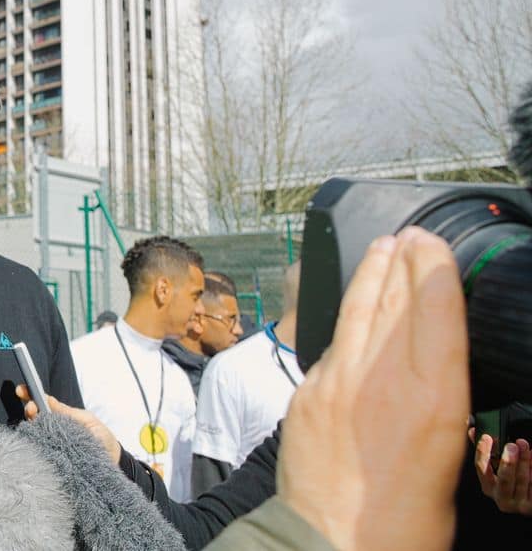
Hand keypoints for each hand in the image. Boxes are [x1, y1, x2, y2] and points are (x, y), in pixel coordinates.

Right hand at [15, 384, 121, 463]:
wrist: (113, 460)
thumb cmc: (102, 438)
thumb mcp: (87, 420)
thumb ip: (68, 412)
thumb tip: (48, 401)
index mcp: (61, 417)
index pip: (43, 404)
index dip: (31, 396)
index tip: (21, 391)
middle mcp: (54, 429)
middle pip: (35, 418)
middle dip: (30, 410)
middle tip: (31, 409)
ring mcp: (52, 444)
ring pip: (35, 433)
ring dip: (32, 425)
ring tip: (34, 420)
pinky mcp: (54, 459)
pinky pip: (42, 451)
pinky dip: (36, 445)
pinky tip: (37, 441)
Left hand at [277, 228, 467, 550]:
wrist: (329, 547)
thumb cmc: (403, 523)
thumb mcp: (449, 459)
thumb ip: (439, 405)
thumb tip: (433, 373)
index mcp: (432, 398)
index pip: (436, 310)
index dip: (434, 268)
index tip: (432, 242)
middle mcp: (383, 379)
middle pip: (396, 301)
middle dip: (403, 261)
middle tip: (409, 236)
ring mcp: (337, 381)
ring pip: (357, 311)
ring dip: (370, 275)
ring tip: (382, 249)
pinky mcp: (306, 393)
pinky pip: (331, 344)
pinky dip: (346, 318)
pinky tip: (353, 308)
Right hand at [472, 430, 531, 514]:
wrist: (528, 502)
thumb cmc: (510, 483)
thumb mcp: (497, 470)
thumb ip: (486, 451)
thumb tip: (472, 430)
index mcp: (489, 488)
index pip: (482, 469)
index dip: (482, 452)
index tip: (486, 437)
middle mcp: (502, 499)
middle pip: (504, 479)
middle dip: (508, 462)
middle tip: (512, 445)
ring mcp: (520, 504)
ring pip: (523, 481)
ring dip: (525, 461)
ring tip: (525, 446)